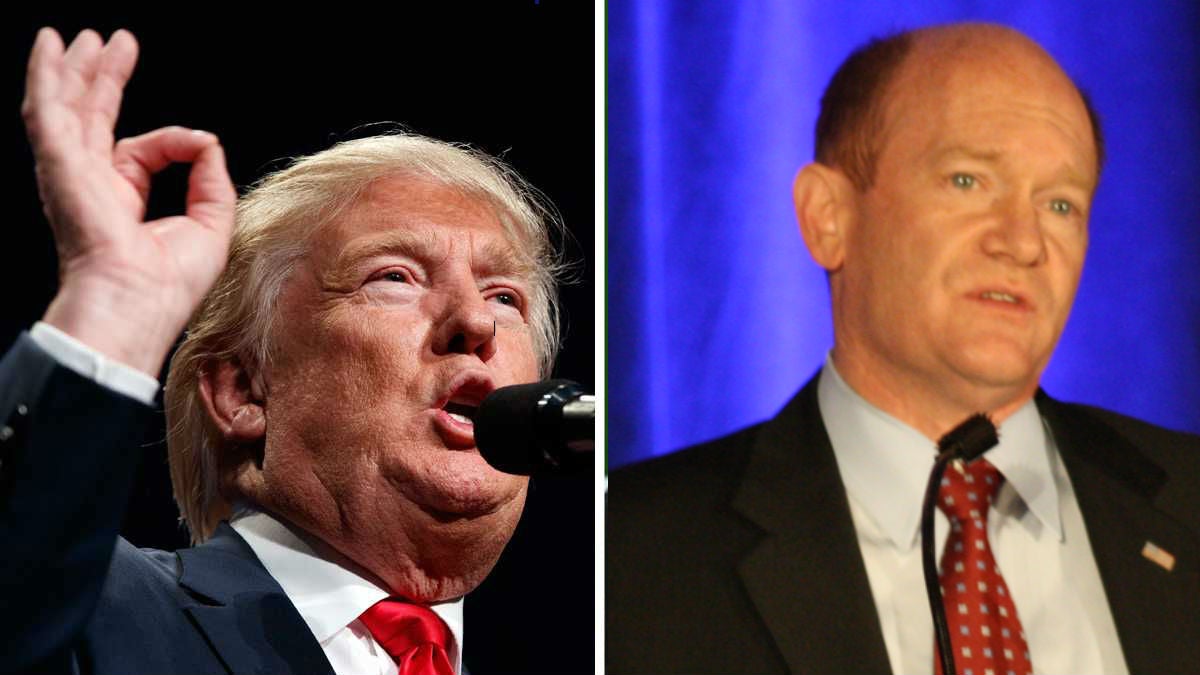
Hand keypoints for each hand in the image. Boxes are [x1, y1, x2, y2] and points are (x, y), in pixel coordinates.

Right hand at [22, 28, 235, 375]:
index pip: (142, 151)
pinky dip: (47, 77)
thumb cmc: (168, 284)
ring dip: (72, 68)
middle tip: (109, 43)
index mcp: (121, 202)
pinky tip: (49, 47)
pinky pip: (48, 111)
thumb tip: (206, 140)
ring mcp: (71, 174)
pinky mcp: (60, 166)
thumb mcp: (210, 223)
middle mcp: (91, 185)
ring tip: (80, 37)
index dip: (174, 139)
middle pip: (92, 118)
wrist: (136, 303)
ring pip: (65, 107)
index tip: (196, 142)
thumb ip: (210, 178)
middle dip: (100, 78)